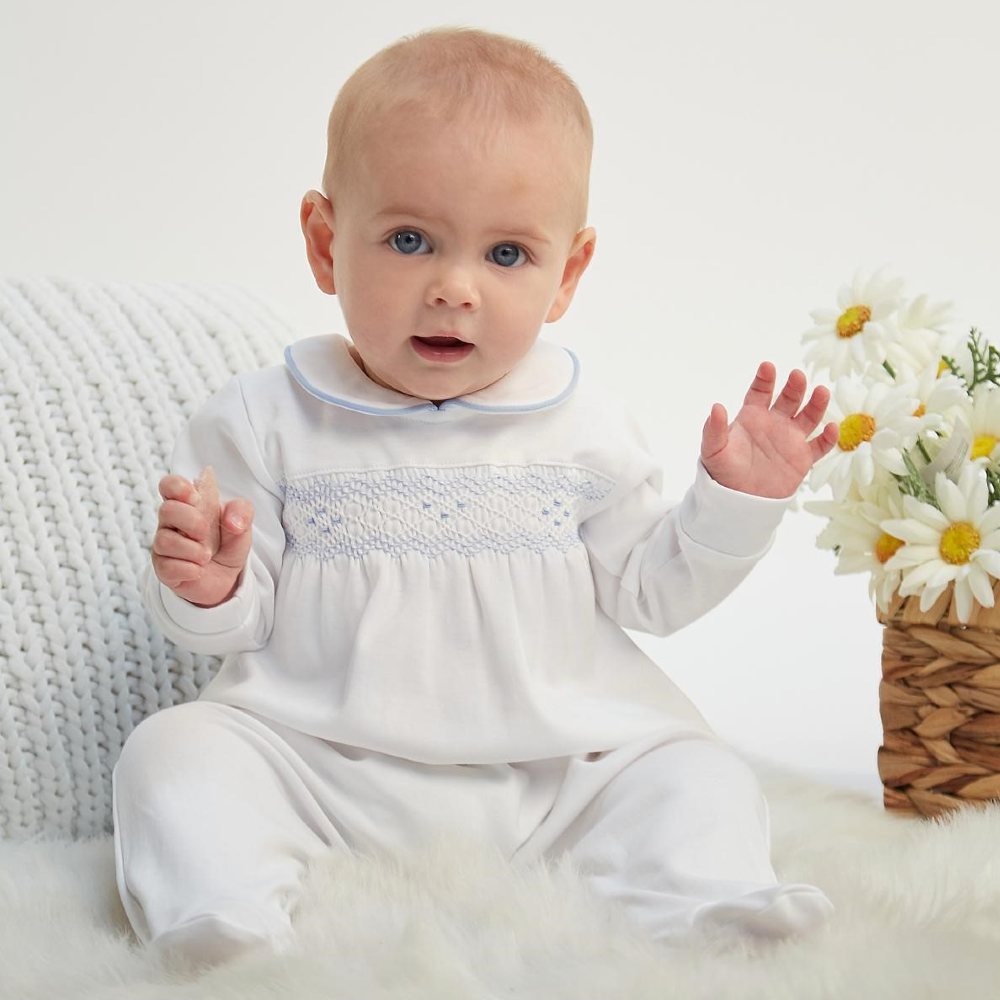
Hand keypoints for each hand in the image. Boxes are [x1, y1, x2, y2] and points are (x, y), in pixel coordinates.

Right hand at [151, 466, 254, 606]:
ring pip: (164, 541)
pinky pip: (167, 567)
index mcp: (188, 504)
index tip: (195, 498)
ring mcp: (164, 546)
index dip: (178, 487)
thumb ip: (241, 511)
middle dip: (192, 521)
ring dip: (193, 550)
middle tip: (206, 533)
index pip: (169, 485)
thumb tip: (232, 520)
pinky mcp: (163, 569)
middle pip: (166, 510)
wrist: (227, 577)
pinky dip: (190, 569)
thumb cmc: (227, 543)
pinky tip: (199, 571)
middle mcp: (171, 523)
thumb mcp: (242, 524)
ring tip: (207, 556)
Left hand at [700, 363, 837, 497]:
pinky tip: (831, 428)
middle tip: (798, 376)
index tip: (767, 367)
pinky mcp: (803, 458)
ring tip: (822, 392)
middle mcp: (774, 423)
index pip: (760, 392)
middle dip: (794, 387)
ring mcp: (791, 439)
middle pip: (788, 399)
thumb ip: (714, 429)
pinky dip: (828, 438)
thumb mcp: (713, 450)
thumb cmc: (723, 471)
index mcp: (752, 416)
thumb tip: (716, 407)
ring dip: (816, 404)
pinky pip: (820, 446)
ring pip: (808, 417)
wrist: (738, 500)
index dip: (764, 379)